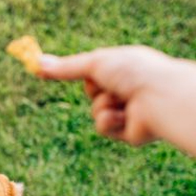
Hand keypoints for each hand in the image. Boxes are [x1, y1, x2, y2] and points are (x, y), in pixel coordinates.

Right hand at [37, 45, 184, 145]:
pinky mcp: (130, 133)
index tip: (58, 73)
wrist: (160, 97)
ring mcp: (130, 111)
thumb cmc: (134, 72)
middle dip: (95, 90)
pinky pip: (105, 128)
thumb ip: (66, 67)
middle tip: (107, 84)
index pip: (96, 72)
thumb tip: (36, 62)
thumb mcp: (95, 64)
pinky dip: (109, 121)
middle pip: (93, 93)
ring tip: (122, 100)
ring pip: (96, 112)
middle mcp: (129, 89)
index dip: (86, 73)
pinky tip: (125, 116)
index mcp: (126, 68)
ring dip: (102, 106)